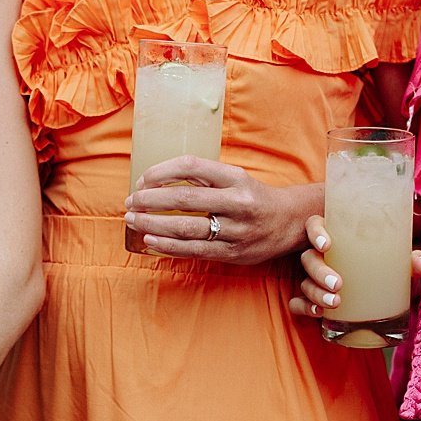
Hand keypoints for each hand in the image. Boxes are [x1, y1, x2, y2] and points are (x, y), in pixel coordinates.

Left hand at [123, 156, 314, 264]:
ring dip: (154, 224)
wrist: (290, 222)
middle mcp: (238, 203)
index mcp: (236, 178)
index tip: (142, 180)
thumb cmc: (253, 197)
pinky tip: (151, 240)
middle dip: (151, 201)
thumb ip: (202, 178)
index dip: (161, 172)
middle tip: (130, 202)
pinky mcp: (233, 253)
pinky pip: (195, 251)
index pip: (191, 167)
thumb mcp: (234, 179)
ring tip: (133, 221)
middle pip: (185, 200)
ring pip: (188, 228)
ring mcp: (237, 230)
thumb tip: (156, 181)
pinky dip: (169, 246)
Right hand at [288, 215, 420, 318]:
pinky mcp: (309, 298)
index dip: (316, 232)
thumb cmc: (383, 265)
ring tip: (335, 302)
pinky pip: (297, 303)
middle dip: (320, 272)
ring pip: (304, 282)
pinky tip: (318, 313)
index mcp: (336, 237)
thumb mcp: (395, 260)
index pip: (314, 225)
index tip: (327, 245)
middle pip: (308, 258)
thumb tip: (419, 265)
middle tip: (339, 284)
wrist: (379, 290)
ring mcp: (312, 278)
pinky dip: (304, 307)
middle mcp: (320, 255)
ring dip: (316, 293)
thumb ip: (408, 259)